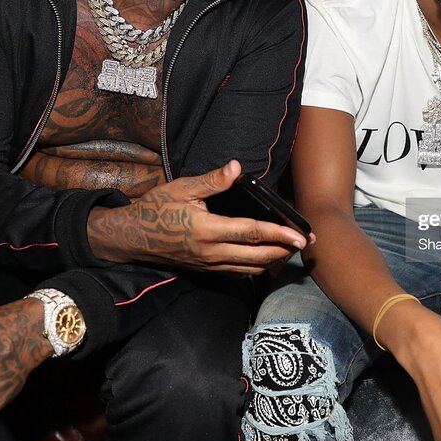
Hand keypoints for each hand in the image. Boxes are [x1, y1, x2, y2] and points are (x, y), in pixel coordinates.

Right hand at [87, 159, 309, 272]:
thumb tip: (237, 168)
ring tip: (291, 249)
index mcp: (208, 230)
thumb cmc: (156, 209)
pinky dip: (257, 267)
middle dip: (285, 250)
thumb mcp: (182, 188)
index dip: (279, 234)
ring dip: (274, 260)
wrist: (133, 238)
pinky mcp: (207, 271)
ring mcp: (210, 265)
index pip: (252, 233)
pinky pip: (239, 273)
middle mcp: (212, 253)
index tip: (300, 235)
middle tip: (306, 242)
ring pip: (251, 269)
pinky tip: (267, 258)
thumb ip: (212, 180)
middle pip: (259, 257)